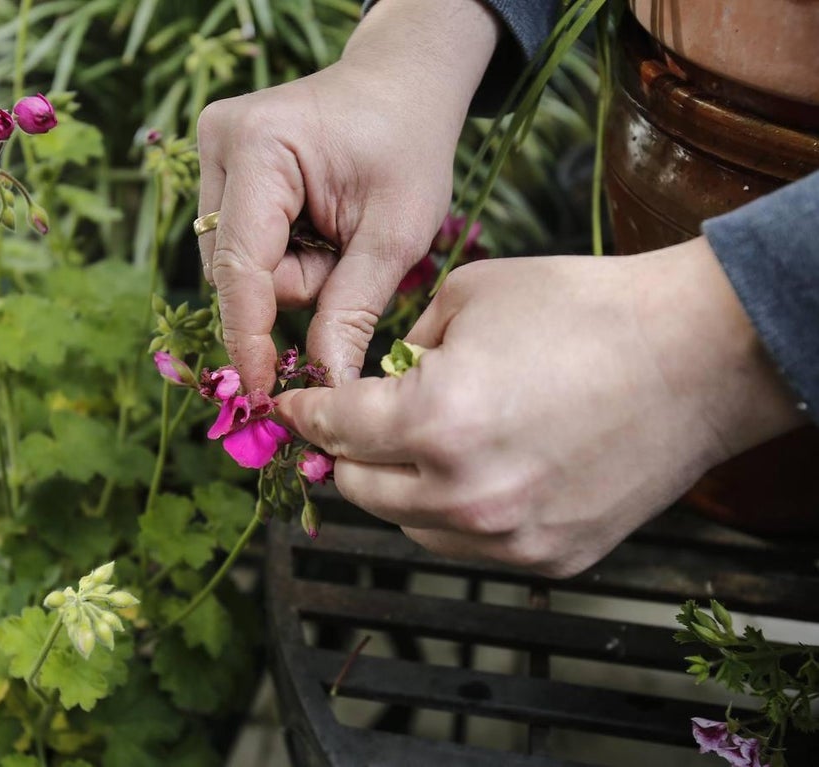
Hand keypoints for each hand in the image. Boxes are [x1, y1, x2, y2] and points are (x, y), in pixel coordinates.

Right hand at [196, 0, 499, 391]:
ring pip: (234, 265)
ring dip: (288, 274)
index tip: (260, 392)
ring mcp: (210, 153)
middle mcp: (217, 144)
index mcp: (259, 145)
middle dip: (294, 286)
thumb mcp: (396, 233)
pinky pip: (238, 247)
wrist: (402, 86)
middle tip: (347, 254)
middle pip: (235, 271)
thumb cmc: (408, 146)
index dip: (249, 336)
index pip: (241, 266)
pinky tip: (312, 226)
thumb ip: (353, 310)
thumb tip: (327, 386)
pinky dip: (280, 256)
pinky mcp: (216, 168)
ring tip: (334, 232)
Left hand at [276, 239, 804, 576]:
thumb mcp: (470, 296)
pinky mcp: (548, 559)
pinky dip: (451, 512)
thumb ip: (405, 346)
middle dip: (345, 452)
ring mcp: (507, 537)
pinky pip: (466, 545)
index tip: (294, 408)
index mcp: (434, 421)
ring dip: (397, 486)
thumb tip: (378, 377)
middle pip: (359, 489)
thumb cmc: (587, 310)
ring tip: (420, 443)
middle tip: (351, 423)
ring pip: (408, 525)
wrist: (698, 355)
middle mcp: (464, 494)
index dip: (306, 412)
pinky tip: (472, 470)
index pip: (335, 428)